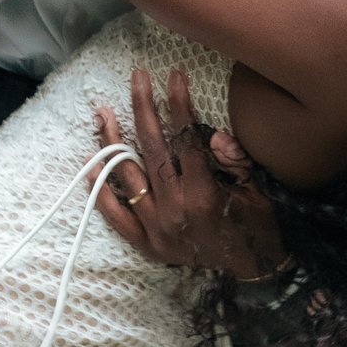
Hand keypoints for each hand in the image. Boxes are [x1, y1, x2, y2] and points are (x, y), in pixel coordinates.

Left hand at [90, 68, 286, 279]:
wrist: (252, 270)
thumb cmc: (257, 225)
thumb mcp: (256, 190)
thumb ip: (236, 161)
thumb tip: (215, 135)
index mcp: (205, 194)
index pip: (186, 139)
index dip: (179, 105)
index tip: (174, 76)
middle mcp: (175, 210)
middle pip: (152, 149)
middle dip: (143, 108)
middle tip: (137, 78)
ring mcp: (157, 229)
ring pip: (127, 177)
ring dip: (112, 142)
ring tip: (102, 112)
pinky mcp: (147, 245)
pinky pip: (116, 216)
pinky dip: (101, 192)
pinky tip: (90, 165)